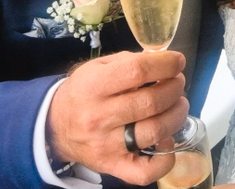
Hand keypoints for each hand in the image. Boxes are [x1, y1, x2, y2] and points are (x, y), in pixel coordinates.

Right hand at [47, 50, 187, 183]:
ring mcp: (106, 145)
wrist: (56, 126)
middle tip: (178, 82)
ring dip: (176, 115)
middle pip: (150, 102)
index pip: (137, 71)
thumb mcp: (97, 67)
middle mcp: (98, 117)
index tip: (177, 61)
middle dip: (174, 88)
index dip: (165, 64)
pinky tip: (167, 139)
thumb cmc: (83, 91)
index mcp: (93, 86)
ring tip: (178, 104)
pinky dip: (165, 157)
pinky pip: (145, 172)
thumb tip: (164, 61)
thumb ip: (129, 61)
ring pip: (155, 132)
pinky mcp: (113, 166)